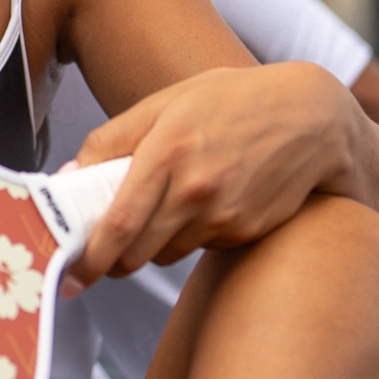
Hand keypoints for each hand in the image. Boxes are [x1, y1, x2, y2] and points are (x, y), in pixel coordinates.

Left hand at [65, 62, 370, 285]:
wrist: (312, 116)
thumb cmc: (230, 101)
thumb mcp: (164, 103)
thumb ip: (110, 140)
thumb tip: (66, 178)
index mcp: (167, 151)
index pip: (118, 225)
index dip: (90, 259)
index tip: (70, 277)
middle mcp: (196, 189)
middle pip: (137, 252)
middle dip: (112, 261)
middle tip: (102, 253)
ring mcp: (225, 215)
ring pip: (166, 253)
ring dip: (151, 245)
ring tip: (164, 206)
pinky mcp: (247, 230)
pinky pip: (200, 247)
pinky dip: (189, 235)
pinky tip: (205, 202)